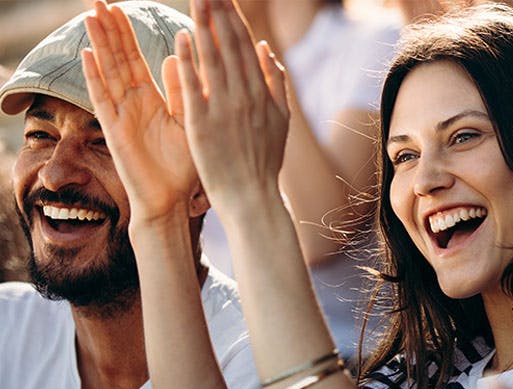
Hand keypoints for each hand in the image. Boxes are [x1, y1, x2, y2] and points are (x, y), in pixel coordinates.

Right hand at [81, 0, 197, 222]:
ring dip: (100, 45)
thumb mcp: (189, 121)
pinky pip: (103, 100)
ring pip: (108, 73)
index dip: (126, 35)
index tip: (120, 8)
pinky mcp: (115, 131)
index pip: (135, 60)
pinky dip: (95, 77)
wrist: (172, 200)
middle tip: (99, 1)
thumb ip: (181, 90)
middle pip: (117, 60)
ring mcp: (121, 116)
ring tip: (91, 16)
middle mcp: (132, 104)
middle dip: (109, 31)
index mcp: (151, 100)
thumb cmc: (184, 166)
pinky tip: (87, 55)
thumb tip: (175, 55)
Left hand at [173, 0, 288, 216]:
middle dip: (218, 11)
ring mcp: (224, 110)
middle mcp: (245, 96)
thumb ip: (276, 83)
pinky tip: (182, 38)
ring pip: (213, 59)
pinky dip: (189, 61)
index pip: (245, 46)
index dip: (233, 17)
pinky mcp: (203, 125)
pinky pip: (195, 87)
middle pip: (230, 45)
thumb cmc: (264, 161)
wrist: (251, 197)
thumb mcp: (281, 121)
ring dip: (204, 26)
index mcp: (263, 93)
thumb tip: (265, 48)